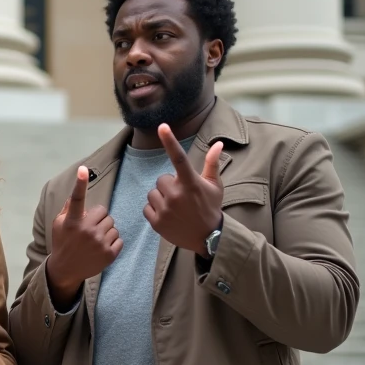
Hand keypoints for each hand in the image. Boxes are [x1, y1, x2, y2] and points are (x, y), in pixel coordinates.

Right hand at [46, 166, 122, 305]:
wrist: (66, 269)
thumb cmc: (62, 243)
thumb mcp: (59, 225)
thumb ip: (68, 209)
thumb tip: (76, 192)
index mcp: (71, 221)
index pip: (77, 198)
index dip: (80, 183)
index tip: (83, 169)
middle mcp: (85, 230)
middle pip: (104, 212)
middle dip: (98, 218)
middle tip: (90, 228)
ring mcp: (99, 243)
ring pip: (113, 225)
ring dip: (106, 230)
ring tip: (95, 240)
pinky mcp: (109, 254)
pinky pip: (119, 239)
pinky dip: (112, 242)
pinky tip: (101, 248)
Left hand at [144, 124, 223, 252]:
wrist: (208, 238)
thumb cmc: (210, 208)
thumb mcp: (214, 186)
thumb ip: (212, 163)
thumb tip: (218, 143)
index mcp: (191, 183)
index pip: (179, 158)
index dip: (170, 141)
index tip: (162, 126)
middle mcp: (177, 195)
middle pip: (161, 180)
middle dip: (169, 185)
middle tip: (182, 197)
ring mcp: (166, 209)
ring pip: (152, 193)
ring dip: (161, 198)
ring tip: (176, 207)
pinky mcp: (157, 222)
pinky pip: (147, 207)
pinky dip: (154, 210)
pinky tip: (168, 216)